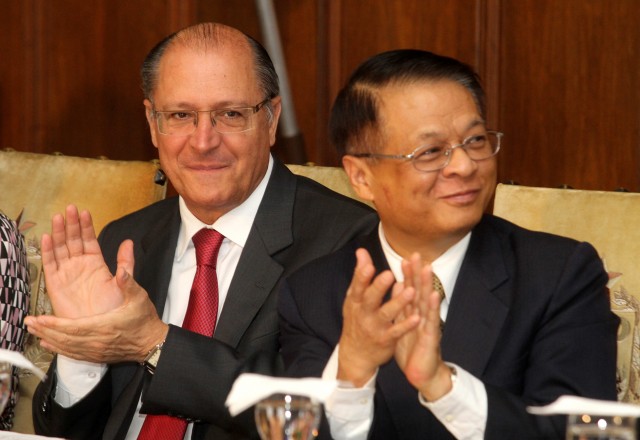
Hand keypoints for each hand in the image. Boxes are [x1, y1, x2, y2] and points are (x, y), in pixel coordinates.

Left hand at [25, 266, 167, 362]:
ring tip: (34, 331)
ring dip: (48, 338)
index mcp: (105, 326)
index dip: (55, 324)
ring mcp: (95, 351)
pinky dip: (58, 349)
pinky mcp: (96, 356)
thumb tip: (122, 271)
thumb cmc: (145, 320)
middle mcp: (97, 342)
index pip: (74, 327)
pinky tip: (48, 343)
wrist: (152, 343)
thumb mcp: (139, 298)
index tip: (40, 318)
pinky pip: (72, 354)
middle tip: (29, 323)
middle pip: (65, 338)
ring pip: (66, 347)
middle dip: (45, 330)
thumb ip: (128, 282)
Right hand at [40, 205, 129, 317]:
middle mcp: (80, 267)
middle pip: (73, 240)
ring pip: (60, 249)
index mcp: (96, 264)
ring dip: (58, 233)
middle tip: (70, 209)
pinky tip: (47, 237)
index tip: (85, 212)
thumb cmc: (116, 310)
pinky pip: (50, 265)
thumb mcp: (125, 283)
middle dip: (71, 224)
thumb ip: (126, 263)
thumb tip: (128, 243)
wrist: (106, 331)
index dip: (86, 226)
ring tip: (59, 217)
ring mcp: (68, 274)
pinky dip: (48, 251)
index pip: (89, 240)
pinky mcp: (56, 285)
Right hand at [337, 248, 420, 386]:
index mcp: (355, 301)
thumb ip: (360, 274)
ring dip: (398, 302)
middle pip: (370, 298)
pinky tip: (417, 317)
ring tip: (411, 291)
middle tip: (389, 274)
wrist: (355, 354)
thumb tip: (361, 251)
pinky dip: (407, 325)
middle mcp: (363, 313)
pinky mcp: (386, 340)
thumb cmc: (357, 319)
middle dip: (379, 287)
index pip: (357, 286)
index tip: (369, 265)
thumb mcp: (354, 298)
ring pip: (386, 314)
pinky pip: (397, 331)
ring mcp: (375, 327)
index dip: (362, 276)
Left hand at [394, 253, 451, 400]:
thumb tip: (398, 285)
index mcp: (411, 313)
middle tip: (417, 255)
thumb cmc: (412, 349)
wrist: (421, 373)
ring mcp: (427, 325)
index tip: (405, 257)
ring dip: (427, 285)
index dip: (408, 275)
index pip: (409, 290)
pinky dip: (432, 307)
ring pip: (426, 302)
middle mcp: (420, 316)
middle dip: (417, 273)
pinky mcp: (431, 337)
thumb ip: (400, 306)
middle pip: (418, 291)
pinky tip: (433, 295)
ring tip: (427, 268)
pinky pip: (431, 321)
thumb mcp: (402, 325)